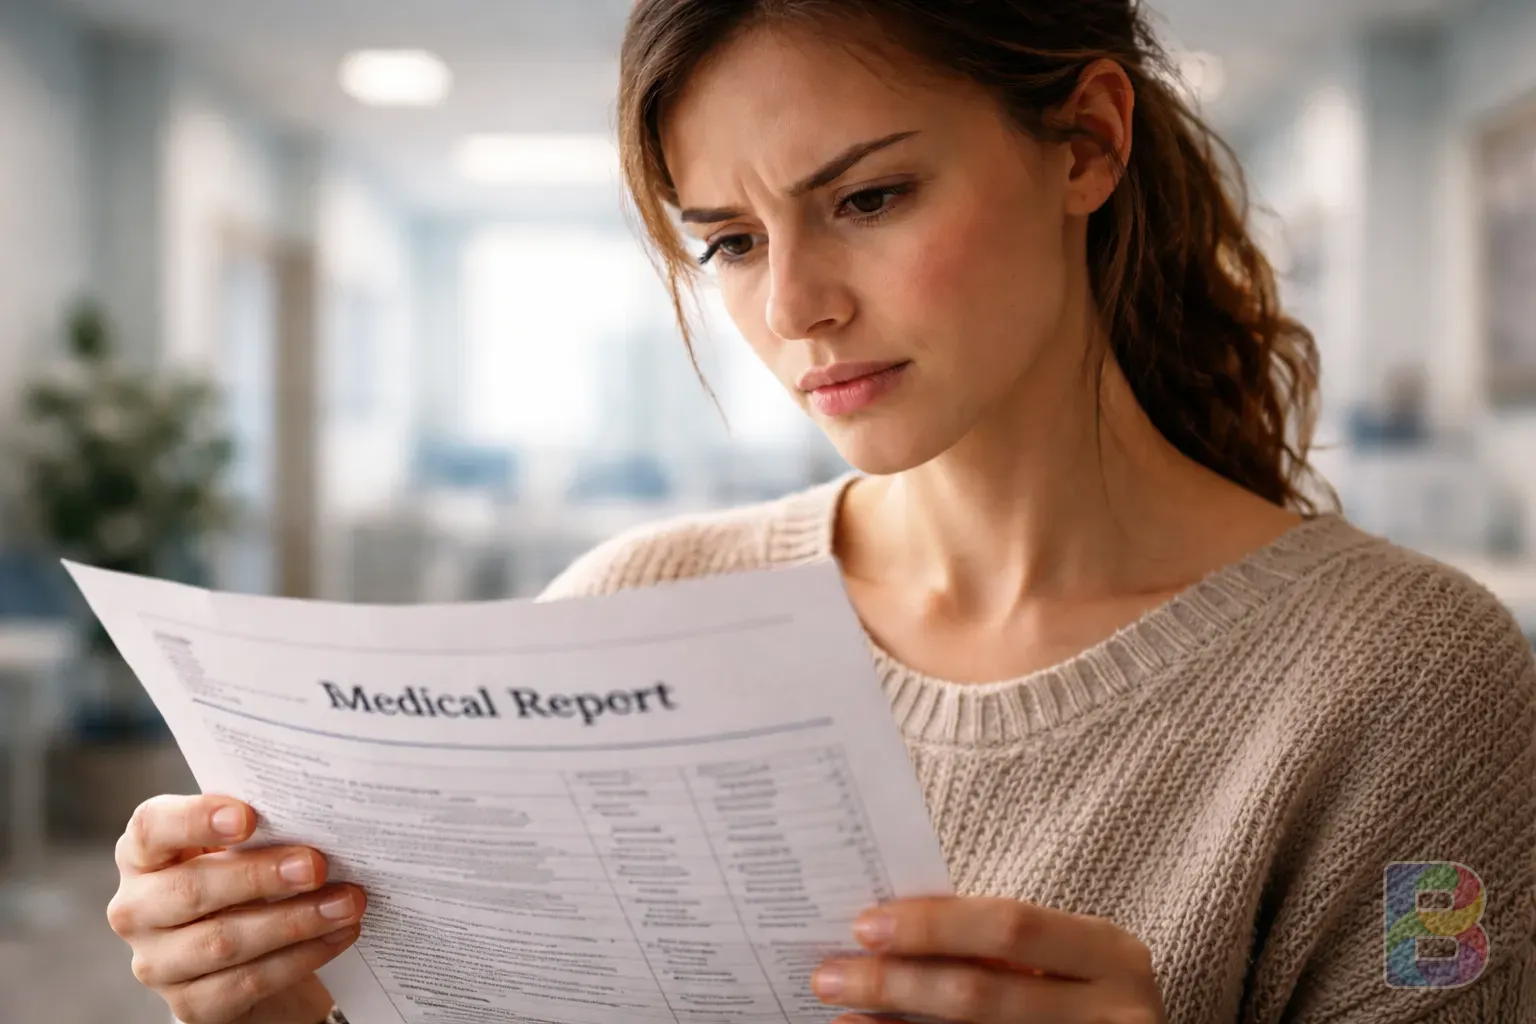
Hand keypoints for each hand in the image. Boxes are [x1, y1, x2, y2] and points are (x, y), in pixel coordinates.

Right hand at [106, 794, 365, 1023]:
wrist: (253, 954)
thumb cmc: (247, 881)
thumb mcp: (245, 847)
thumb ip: (263, 829)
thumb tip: (315, 817)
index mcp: (144, 854)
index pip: (152, 828)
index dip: (195, 820)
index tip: (248, 817)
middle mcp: (137, 909)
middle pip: (190, 890)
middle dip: (260, 876)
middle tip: (316, 866)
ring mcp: (157, 962)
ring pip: (222, 941)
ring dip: (294, 921)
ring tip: (346, 903)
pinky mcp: (190, 1004)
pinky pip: (247, 981)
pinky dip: (300, 957)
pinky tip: (337, 935)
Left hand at [810, 896, 1165, 1023]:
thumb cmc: (1077, 997)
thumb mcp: (1060, 963)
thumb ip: (996, 946)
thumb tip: (887, 929)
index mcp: (1109, 953)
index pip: (1011, 927)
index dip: (934, 926)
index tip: (864, 925)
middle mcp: (1114, 1010)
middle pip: (982, 994)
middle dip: (896, 982)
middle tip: (829, 974)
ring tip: (842, 1014)